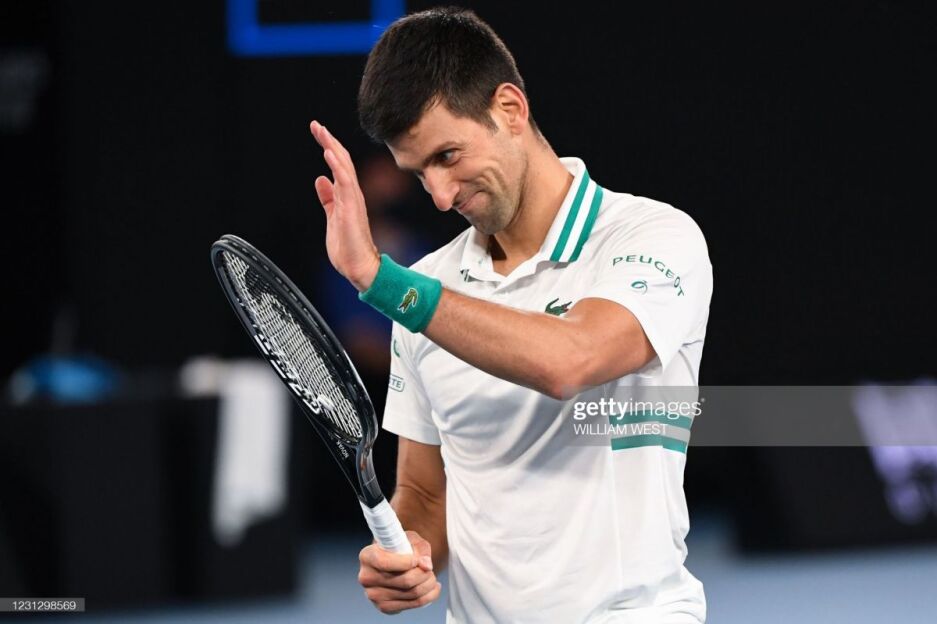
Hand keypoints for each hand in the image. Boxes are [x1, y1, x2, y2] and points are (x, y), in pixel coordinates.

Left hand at [310, 120, 380, 290]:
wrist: (359, 266)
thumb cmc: (348, 246)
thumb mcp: (332, 216)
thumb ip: (328, 198)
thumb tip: (321, 180)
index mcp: (347, 195)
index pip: (339, 165)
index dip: (329, 147)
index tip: (318, 132)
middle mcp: (352, 193)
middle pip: (341, 160)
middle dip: (329, 141)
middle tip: (316, 125)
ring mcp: (353, 199)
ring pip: (344, 166)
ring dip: (332, 148)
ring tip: (321, 132)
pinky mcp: (351, 207)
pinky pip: (346, 182)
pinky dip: (338, 166)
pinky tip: (329, 154)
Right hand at [358, 531, 441, 613]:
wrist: (396, 563)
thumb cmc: (401, 548)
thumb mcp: (410, 539)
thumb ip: (420, 548)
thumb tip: (426, 565)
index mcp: (367, 556)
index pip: (384, 562)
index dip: (406, 562)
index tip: (417, 560)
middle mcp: (367, 577)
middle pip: (405, 580)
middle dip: (424, 573)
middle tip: (428, 568)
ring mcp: (374, 595)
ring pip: (413, 593)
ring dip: (429, 583)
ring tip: (431, 576)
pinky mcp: (385, 607)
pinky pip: (414, 603)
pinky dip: (429, 595)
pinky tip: (432, 587)